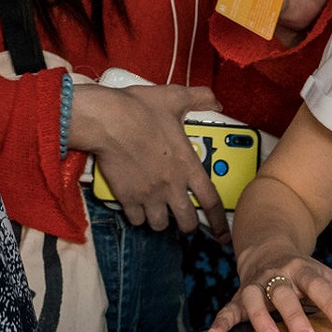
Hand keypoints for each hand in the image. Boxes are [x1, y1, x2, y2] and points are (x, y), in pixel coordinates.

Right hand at [69, 81, 230, 242]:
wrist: (108, 120)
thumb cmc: (140, 109)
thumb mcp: (175, 97)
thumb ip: (200, 98)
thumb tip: (216, 101)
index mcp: (187, 165)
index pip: (211, 201)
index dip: (219, 222)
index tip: (223, 234)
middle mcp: (171, 185)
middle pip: (186, 221)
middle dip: (187, 225)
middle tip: (183, 220)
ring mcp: (149, 194)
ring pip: (160, 224)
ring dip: (160, 221)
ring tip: (157, 212)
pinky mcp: (127, 198)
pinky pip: (136, 219)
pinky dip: (137, 216)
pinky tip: (136, 207)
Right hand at [207, 244, 331, 331]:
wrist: (268, 246)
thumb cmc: (306, 272)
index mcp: (305, 271)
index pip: (319, 285)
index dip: (330, 303)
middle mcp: (278, 276)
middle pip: (285, 293)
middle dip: (294, 316)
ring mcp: (256, 285)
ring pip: (255, 298)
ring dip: (260, 318)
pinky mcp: (238, 297)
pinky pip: (228, 308)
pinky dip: (221, 321)